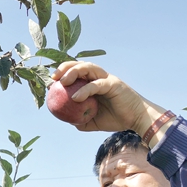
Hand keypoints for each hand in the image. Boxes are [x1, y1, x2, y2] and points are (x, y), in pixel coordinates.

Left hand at [51, 61, 167, 135]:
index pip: (77, 72)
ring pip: (88, 68)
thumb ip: (80, 119)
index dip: (63, 73)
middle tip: (54, 77)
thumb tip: (67, 120)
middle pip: (81, 64)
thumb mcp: (93, 122)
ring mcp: (107, 79)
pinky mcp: (113, 84)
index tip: (51, 82)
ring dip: (74, 72)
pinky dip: (85, 90)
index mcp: (94, 83)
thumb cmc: (116, 119)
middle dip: (65, 67)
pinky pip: (96, 84)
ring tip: (63, 81)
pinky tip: (75, 98)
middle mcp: (100, 77)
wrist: (135, 120)